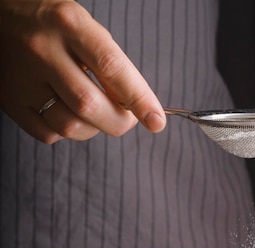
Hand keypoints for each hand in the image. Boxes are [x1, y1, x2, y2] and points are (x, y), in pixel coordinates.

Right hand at [0, 0, 165, 142]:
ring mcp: (22, 78)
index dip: (139, 99)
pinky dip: (66, 133)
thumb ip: (110, 65)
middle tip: (126, 119)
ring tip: (95, 113)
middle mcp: (43, 50)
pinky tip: (66, 113)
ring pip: (70, 126)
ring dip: (94, 129)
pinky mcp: (9, 100)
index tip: (157, 121)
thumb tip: (136, 108)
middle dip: (118, 122)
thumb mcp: (84, 28)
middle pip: (89, 105)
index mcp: (69, 23)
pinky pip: (49, 134)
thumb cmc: (53, 25)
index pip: (111, 66)